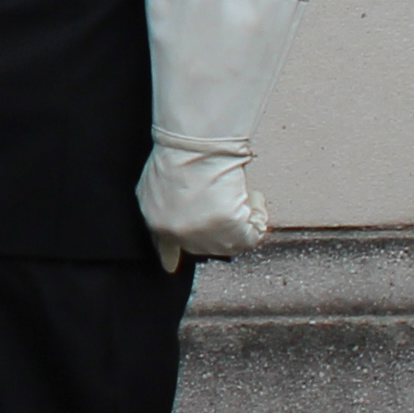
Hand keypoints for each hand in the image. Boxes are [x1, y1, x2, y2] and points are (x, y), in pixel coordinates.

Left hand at [137, 137, 265, 269]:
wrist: (195, 146)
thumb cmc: (178, 153)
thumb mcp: (155, 184)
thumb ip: (161, 208)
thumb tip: (173, 236)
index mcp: (155, 221)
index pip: (166, 247)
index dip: (171, 254)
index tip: (170, 266)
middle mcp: (178, 235)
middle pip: (207, 245)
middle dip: (221, 226)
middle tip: (228, 201)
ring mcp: (203, 236)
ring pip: (233, 241)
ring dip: (243, 217)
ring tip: (239, 192)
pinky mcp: (228, 232)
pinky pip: (254, 233)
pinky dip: (258, 213)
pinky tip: (252, 196)